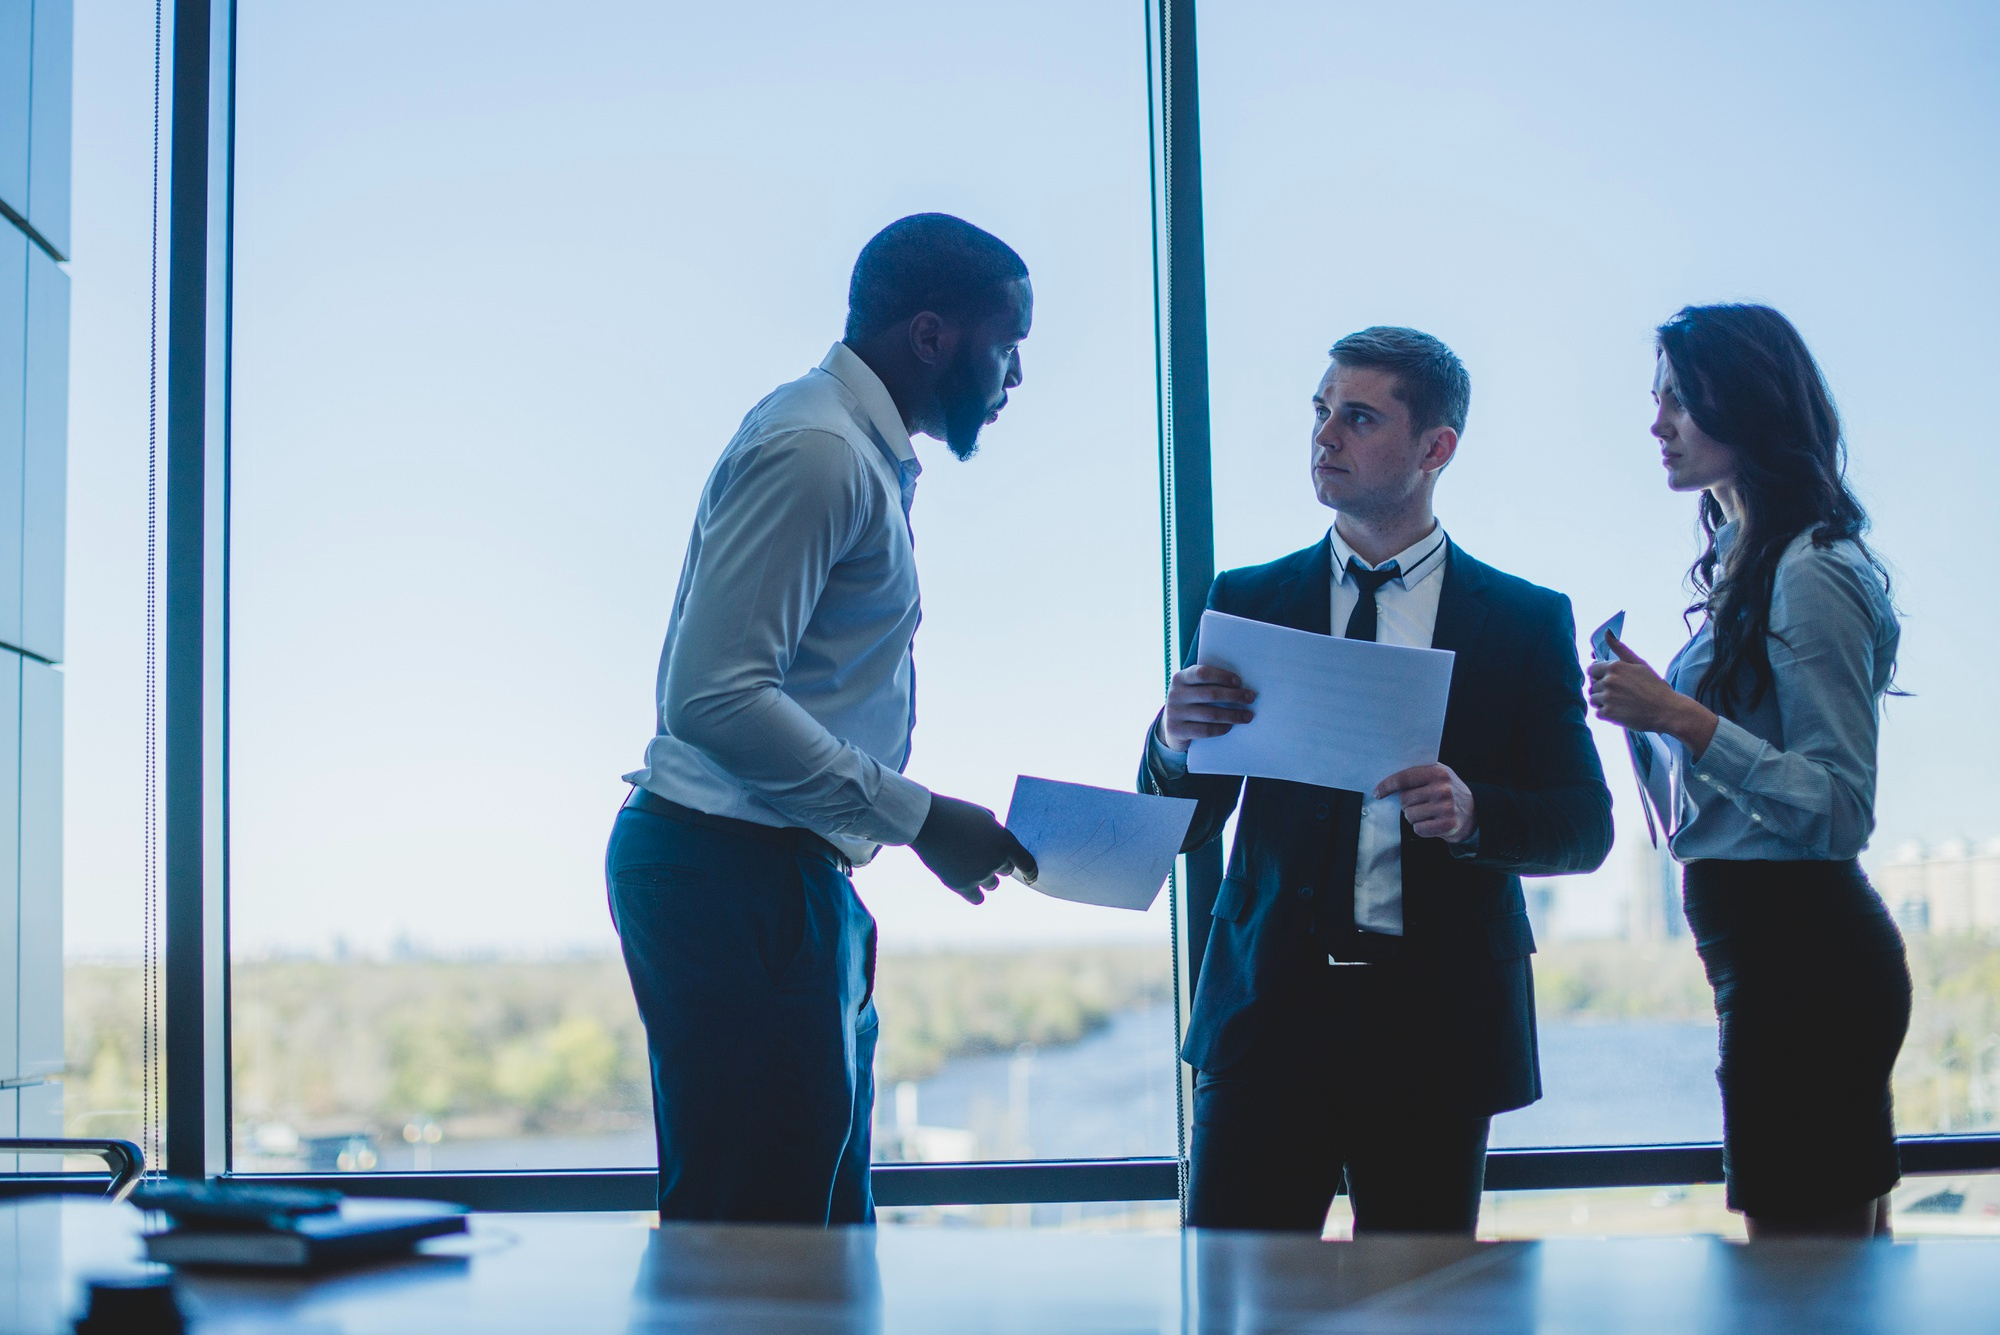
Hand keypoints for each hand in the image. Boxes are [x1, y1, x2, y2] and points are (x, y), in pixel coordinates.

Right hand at [908, 794, 1038, 904]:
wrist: (926, 822)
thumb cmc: (954, 814)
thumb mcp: (982, 815)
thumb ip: (997, 831)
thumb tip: (1001, 845)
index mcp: (1005, 841)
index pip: (1027, 863)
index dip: (1031, 871)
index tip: (1031, 876)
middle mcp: (995, 860)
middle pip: (1005, 871)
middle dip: (997, 864)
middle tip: (980, 854)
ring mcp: (979, 875)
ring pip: (992, 885)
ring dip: (985, 877)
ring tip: (968, 863)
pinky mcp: (961, 885)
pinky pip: (977, 898)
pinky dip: (976, 893)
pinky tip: (969, 886)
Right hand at [1160, 665, 1256, 750]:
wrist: (1170, 725)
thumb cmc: (1190, 702)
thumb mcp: (1193, 688)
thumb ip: (1208, 683)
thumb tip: (1240, 685)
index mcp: (1180, 678)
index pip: (1203, 673)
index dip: (1222, 676)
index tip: (1239, 682)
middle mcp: (1175, 694)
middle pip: (1210, 694)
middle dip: (1234, 696)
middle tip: (1250, 698)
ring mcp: (1174, 713)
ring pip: (1210, 714)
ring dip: (1233, 715)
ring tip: (1247, 716)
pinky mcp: (1176, 730)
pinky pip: (1205, 730)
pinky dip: (1221, 728)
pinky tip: (1230, 726)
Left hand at [1375, 764, 1476, 842]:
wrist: (1474, 812)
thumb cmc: (1449, 791)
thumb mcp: (1439, 775)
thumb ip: (1418, 774)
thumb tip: (1389, 781)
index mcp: (1438, 772)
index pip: (1404, 778)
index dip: (1387, 785)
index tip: (1378, 792)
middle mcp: (1443, 789)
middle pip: (1404, 800)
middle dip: (1407, 804)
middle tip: (1419, 804)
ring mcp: (1446, 808)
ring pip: (1410, 815)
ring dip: (1414, 817)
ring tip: (1427, 813)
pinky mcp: (1447, 825)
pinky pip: (1418, 829)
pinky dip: (1421, 828)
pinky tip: (1431, 823)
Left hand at [1586, 632, 1717, 754]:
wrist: (1667, 710)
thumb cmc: (1655, 686)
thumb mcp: (1639, 664)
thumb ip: (1620, 649)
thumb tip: (1606, 632)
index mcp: (1615, 667)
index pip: (1592, 670)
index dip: (1600, 676)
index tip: (1612, 682)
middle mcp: (1609, 680)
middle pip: (1593, 685)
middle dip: (1603, 689)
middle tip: (1622, 694)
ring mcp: (1608, 697)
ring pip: (1593, 699)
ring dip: (1603, 702)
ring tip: (1621, 703)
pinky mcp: (1608, 713)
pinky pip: (1598, 713)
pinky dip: (1607, 714)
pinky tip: (1621, 712)